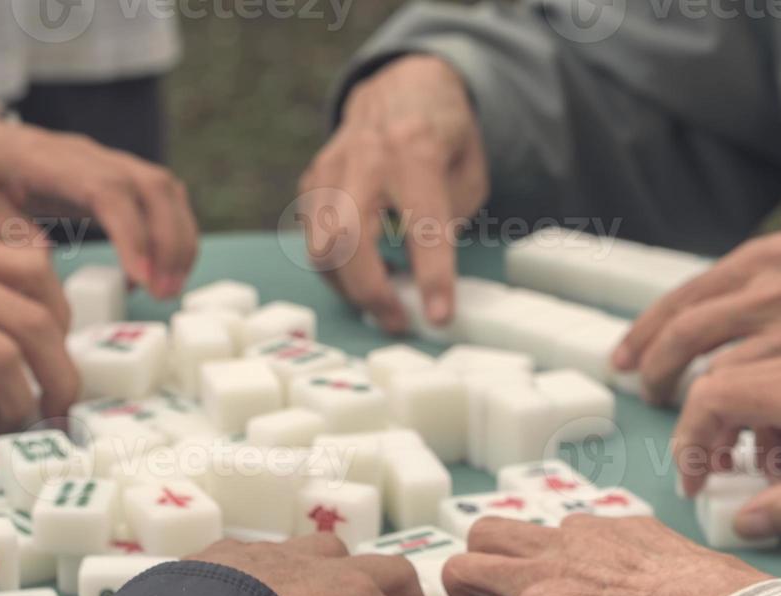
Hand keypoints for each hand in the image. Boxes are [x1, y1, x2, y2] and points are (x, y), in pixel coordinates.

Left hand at [0, 103, 197, 297]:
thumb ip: (6, 235)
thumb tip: (47, 266)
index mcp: (46, 159)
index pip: (107, 190)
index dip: (131, 233)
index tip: (140, 278)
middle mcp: (87, 153)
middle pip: (153, 186)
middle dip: (170, 242)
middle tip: (165, 292)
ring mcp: (106, 161)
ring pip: (165, 190)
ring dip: (179, 240)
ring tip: (169, 287)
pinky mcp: (114, 176)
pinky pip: (160, 198)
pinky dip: (170, 235)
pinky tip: (154, 272)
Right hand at [296, 55, 488, 332]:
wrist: (401, 89)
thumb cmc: (443, 140)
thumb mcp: (469, 174)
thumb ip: (450, 223)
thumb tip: (428, 288)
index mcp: (416, 151)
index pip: (423, 225)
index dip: (432, 277)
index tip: (439, 316)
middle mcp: (366, 157)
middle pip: (348, 241)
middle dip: (371, 293)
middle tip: (397, 321)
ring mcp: (330, 169)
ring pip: (321, 248)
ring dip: (351, 288)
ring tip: (386, 298)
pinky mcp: (311, 183)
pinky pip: (313, 242)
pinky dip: (339, 270)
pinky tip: (368, 271)